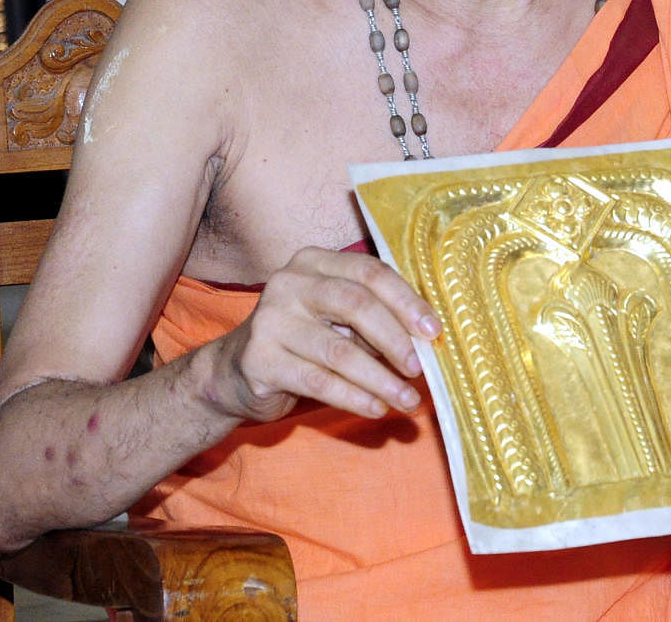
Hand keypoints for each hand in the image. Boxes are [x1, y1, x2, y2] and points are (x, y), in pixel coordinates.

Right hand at [206, 246, 441, 422]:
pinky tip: (376, 408)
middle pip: (356, 304)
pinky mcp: (260, 358)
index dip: (406, 301)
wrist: (236, 371)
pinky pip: (318, 381)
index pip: (369, 272)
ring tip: (407, 400)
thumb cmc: (303, 339)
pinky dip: (354, 397)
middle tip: (419, 369)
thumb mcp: (337, 318)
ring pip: (339, 351)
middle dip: (395, 339)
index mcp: (315, 262)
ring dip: (380, 379)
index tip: (434, 331)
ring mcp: (271, 319)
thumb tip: (425, 340)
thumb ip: (374, 319)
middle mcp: (289, 282)